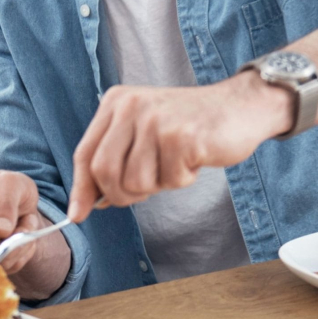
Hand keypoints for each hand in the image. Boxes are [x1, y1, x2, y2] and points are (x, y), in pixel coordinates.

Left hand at [68, 71, 291, 220]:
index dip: (80, 189)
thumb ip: (113, 162)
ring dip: (158, 185)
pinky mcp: (181, 136)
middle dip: (120, 194)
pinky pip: (169, 180)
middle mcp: (131, 106)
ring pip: (136, 182)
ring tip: (175, 163)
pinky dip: (182, 180)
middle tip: (147, 189)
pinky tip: (193, 158)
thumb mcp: (142, 134)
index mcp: (116, 103)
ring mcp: (156, 120)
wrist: (240, 107)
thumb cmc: (188, 127)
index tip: (77, 215)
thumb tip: (83, 206)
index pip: (84, 154)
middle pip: (103, 172)